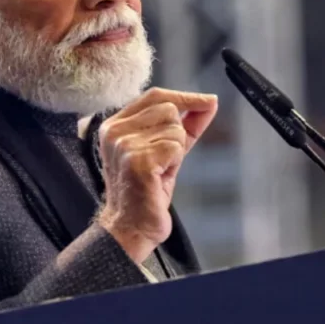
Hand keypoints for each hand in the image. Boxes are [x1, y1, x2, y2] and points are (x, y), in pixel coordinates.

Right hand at [96, 87, 218, 263]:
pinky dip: (175, 163)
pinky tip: (159, 178)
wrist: (131, 227)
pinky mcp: (138, 161)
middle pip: (169, 110)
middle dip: (177, 135)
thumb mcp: (166, 149)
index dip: (185, 97)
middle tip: (163, 161)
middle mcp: (114, 131)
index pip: (155, 96)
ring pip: (175, 129)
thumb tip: (210, 102)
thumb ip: (186, 124)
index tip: (208, 101)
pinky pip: (176, 147)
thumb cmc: (147, 190)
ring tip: (159, 171)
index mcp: (115, 125)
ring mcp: (124, 145)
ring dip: (176, 152)